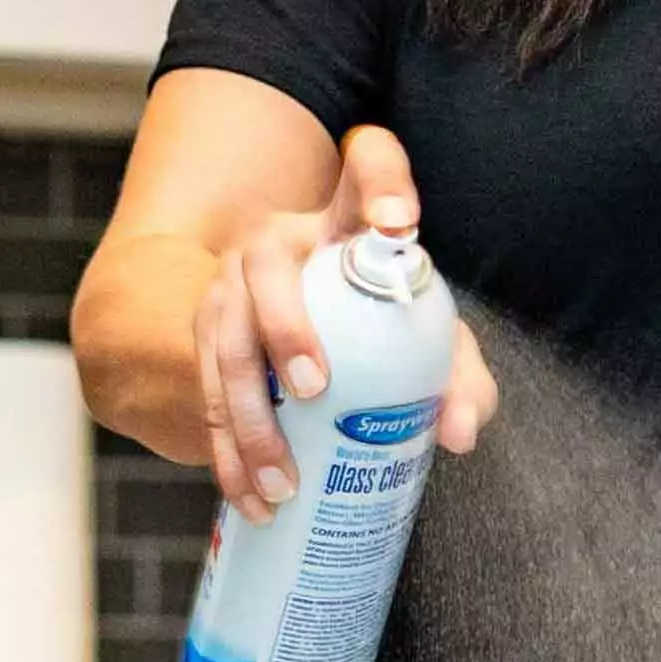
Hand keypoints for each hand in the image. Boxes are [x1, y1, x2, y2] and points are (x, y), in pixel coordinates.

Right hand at [190, 122, 499, 517]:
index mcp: (344, 217)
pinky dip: (226, 451)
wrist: (280, 328)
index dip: (382, 181)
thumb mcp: (420, 337)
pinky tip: (249, 497)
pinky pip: (203, 389)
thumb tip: (458, 432)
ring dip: (248, 415)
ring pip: (224, 338)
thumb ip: (456, 377)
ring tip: (282, 480)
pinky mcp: (202, 333)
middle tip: (312, 387)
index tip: (401, 220)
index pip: (367, 164)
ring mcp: (230, 284)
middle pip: (268, 262)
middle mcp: (278, 240)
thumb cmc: (371, 322)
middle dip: (284, 325)